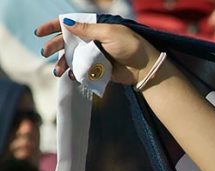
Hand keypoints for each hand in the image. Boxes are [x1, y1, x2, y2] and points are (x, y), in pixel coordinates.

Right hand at [36, 17, 159, 85]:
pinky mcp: (98, 69)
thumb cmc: (131, 46)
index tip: (39, 32)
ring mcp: (94, 55)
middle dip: (54, 47)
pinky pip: (82, 71)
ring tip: (58, 71)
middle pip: (67, 42)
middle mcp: (92, 40)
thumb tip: (66, 22)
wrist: (146, 68)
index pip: (70, 24)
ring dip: (62, 63)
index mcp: (94, 28)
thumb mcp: (109, 33)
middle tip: (44, 52)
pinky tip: (71, 76)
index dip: (53, 27)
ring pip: (72, 58)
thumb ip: (87, 29)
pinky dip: (74, 73)